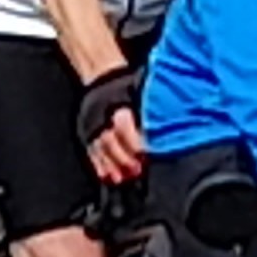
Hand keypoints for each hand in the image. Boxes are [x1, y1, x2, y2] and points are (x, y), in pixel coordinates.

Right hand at [75, 66, 147, 183]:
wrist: (101, 78)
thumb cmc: (127, 87)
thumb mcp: (138, 90)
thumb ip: (149, 106)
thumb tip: (170, 120)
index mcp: (117, 103)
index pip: (123, 125)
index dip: (134, 141)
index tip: (145, 153)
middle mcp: (102, 116)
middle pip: (110, 140)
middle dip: (122, 158)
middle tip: (136, 170)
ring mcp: (92, 126)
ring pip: (100, 148)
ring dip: (110, 165)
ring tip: (120, 179)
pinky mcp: (86, 134)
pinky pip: (91, 152)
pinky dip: (98, 165)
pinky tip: (106, 176)